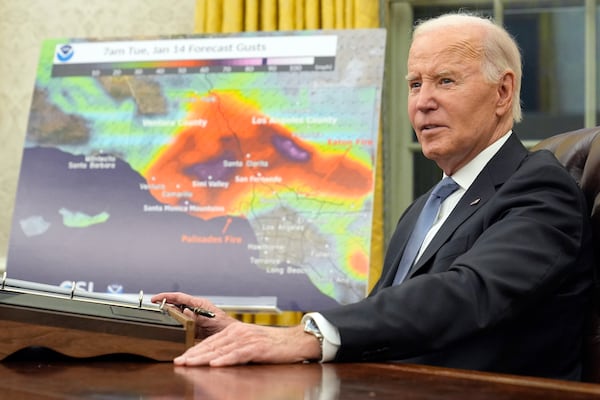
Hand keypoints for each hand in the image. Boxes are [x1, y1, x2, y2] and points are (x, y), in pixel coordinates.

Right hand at [151, 292, 235, 338]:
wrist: (231, 338)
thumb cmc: (225, 326)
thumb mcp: (209, 319)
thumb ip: (197, 316)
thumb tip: (184, 311)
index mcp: (199, 304)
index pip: (179, 297)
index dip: (166, 296)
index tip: (155, 298)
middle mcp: (195, 310)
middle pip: (176, 305)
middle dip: (164, 305)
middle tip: (152, 308)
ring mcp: (193, 319)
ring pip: (176, 316)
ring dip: (168, 316)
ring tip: (158, 317)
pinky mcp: (193, 329)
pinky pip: (180, 326)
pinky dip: (174, 327)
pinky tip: (168, 330)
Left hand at [172, 320, 321, 366]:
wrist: (294, 342)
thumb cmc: (272, 345)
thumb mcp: (248, 343)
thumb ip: (232, 348)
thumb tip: (213, 359)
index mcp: (234, 330)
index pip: (210, 341)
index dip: (194, 350)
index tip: (181, 358)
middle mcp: (238, 333)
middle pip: (211, 345)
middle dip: (193, 354)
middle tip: (178, 361)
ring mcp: (247, 339)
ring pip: (220, 350)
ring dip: (203, 357)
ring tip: (190, 363)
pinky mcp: (256, 348)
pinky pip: (237, 355)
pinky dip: (225, 359)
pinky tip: (215, 364)